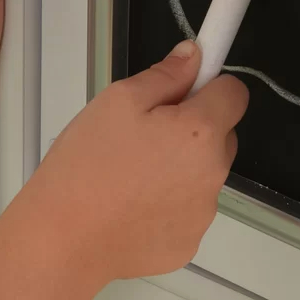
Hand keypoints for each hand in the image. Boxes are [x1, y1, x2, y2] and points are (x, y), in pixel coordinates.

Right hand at [20, 41, 247, 289]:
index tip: (179, 94)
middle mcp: (215, 174)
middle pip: (222, 137)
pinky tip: (130, 208)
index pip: (235, 93)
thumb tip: (195, 56)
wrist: (64, 238)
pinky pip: (187, 212)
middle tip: (144, 136)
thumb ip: (165, 75)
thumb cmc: (87, 163)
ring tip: (130, 177)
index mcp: (201, 132)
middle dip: (193, 131)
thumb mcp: (117, 100)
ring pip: (203, 176)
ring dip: (180, 170)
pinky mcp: (189, 244)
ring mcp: (204, 215)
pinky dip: (167, 206)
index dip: (208, 87)